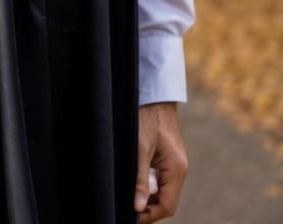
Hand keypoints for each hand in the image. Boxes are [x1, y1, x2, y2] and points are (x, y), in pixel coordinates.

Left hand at [134, 102, 187, 220]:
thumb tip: (138, 206)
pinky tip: (135, 183)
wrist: (155, 95)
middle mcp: (179, 169)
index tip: (132, 215)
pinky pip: (160, 180)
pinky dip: (148, 186)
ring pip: (162, 192)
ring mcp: (174, 164)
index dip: (150, 215)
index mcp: (176, 169)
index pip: (168, 205)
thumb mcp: (140, 147)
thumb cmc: (148, 117)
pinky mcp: (167, 159)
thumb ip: (140, 178)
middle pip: (166, 201)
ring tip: (129, 196)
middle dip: (148, 208)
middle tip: (127, 206)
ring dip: (147, 197)